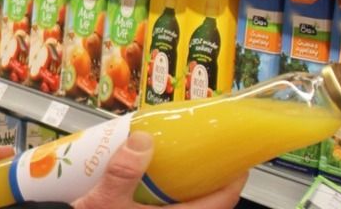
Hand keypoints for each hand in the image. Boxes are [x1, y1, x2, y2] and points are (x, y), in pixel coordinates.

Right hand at [73, 132, 245, 208]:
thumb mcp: (106, 204)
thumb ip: (123, 171)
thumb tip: (143, 139)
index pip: (226, 197)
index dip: (234, 172)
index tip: (234, 150)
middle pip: (205, 198)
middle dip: (199, 172)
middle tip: (192, 145)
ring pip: (183, 204)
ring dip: (177, 182)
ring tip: (164, 157)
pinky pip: (164, 208)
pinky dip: (159, 193)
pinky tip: (141, 179)